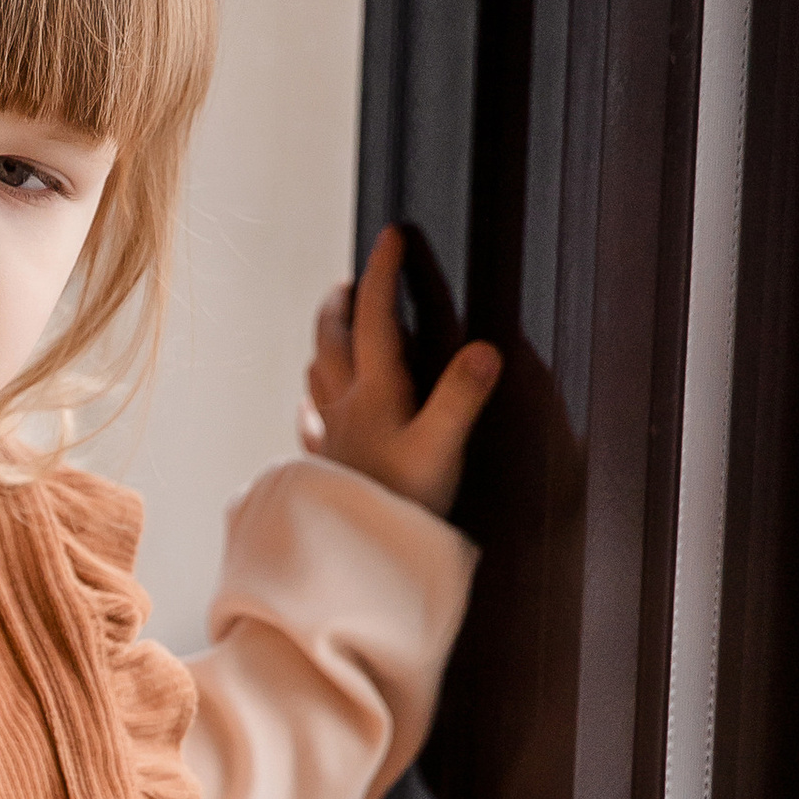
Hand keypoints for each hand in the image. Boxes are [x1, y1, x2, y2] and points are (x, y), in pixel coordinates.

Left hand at [302, 223, 498, 517]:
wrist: (355, 563)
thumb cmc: (401, 507)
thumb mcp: (441, 449)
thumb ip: (462, 397)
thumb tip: (485, 350)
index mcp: (376, 392)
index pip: (377, 317)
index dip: (384, 273)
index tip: (390, 235)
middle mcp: (346, 407)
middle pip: (333, 338)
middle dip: (343, 303)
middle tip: (353, 280)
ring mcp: (332, 437)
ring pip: (318, 373)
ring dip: (325, 343)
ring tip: (335, 328)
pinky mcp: (325, 468)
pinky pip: (313, 423)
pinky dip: (314, 402)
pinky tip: (312, 408)